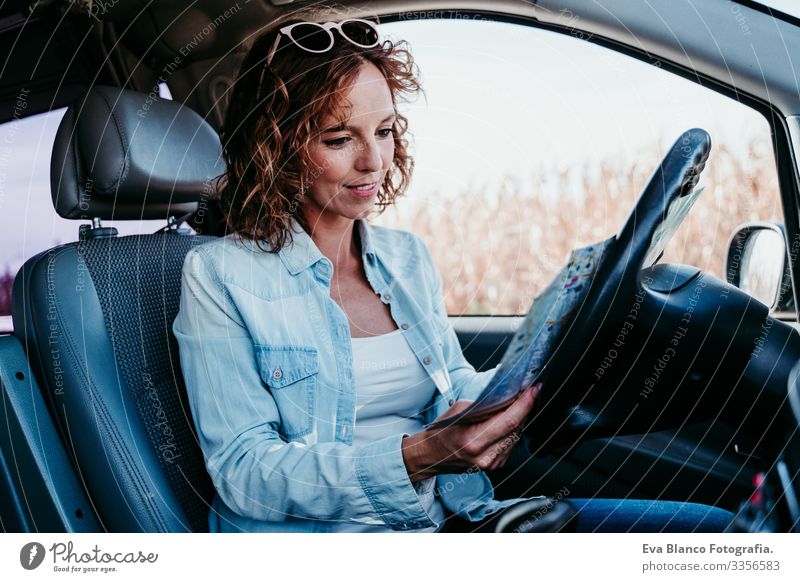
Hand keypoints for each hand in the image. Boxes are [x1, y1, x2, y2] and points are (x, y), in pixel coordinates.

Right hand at [402, 384, 540, 482]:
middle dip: (525, 408)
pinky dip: (512, 430)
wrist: (433, 455)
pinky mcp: (497, 465)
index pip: (508, 421)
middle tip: (529, 391)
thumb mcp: (460, 410)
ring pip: (517, 435)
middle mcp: (486, 456)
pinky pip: (512, 443)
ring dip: (520, 419)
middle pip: (516, 428)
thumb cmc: (443, 431)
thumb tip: (508, 397)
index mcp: (474, 441)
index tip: (534, 390)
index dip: (525, 404)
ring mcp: (493, 464)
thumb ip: (485, 406)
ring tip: (518, 404)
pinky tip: (508, 421)